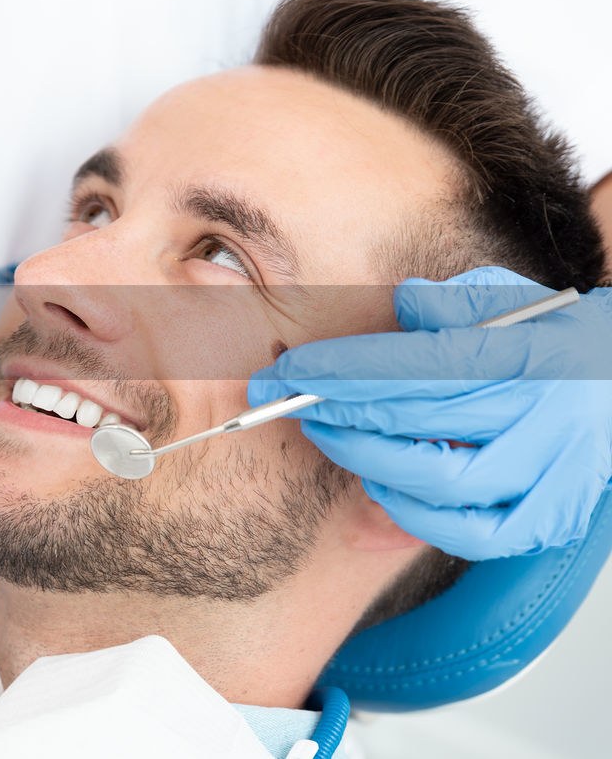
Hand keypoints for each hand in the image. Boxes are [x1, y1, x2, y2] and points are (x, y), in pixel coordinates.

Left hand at [249, 266, 611, 560]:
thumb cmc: (552, 339)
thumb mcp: (510, 300)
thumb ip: (453, 304)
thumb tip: (404, 302)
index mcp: (528, 356)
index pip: (414, 367)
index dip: (338, 371)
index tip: (282, 372)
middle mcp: (542, 417)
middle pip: (416, 422)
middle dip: (337, 411)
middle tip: (291, 402)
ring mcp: (549, 475)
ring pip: (439, 483)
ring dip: (367, 461)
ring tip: (332, 436)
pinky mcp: (546, 519)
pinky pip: (470, 535)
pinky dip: (415, 515)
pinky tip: (382, 485)